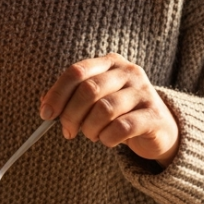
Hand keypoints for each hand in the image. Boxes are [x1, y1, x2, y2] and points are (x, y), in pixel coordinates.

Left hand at [39, 53, 179, 166]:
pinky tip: (108, 141)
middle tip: (68, 131)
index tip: (45, 114)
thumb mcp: (94, 100)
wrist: (158, 128)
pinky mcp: (154, 115)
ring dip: (90, 128)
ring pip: (104, 109)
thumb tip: (45, 105)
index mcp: (109, 62)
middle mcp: (128, 71)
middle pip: (89, 90)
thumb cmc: (119, 112)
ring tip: (92, 135)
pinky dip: (107, 138)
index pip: (76, 72)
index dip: (57, 94)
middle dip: (71, 115)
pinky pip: (122, 127)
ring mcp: (144, 91)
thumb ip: (70, 98)